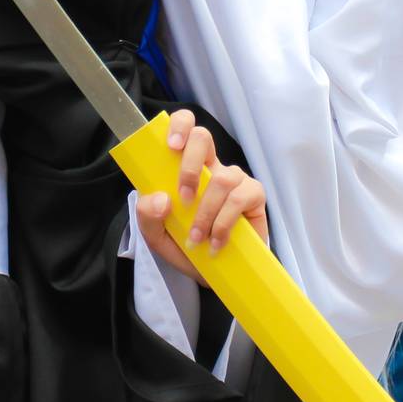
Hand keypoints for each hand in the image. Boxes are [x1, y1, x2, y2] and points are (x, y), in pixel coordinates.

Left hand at [135, 109, 268, 286]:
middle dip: (190, 165)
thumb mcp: (157, 237)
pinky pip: (239, 198)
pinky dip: (224, 223)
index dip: (179, 126)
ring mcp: (234, 180)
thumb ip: (148, 217)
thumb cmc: (185, 248)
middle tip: (183, 197)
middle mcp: (211, 166)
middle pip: (204, 138)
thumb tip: (160, 199)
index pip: (184, 128)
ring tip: (197, 238)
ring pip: (221, 178)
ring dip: (205, 212)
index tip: (171, 146)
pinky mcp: (254, 196)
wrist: (214, 275)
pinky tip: (216, 242)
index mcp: (185, 167)